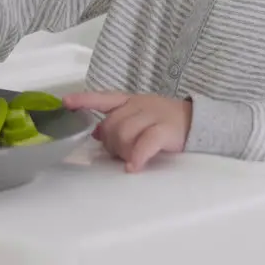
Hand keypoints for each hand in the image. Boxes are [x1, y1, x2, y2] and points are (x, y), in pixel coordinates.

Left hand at [62, 91, 191, 171]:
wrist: (199, 122)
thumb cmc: (166, 123)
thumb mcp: (141, 117)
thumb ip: (119, 122)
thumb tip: (96, 132)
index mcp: (130, 101)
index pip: (103, 98)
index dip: (84, 100)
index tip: (66, 103)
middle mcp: (139, 104)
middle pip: (111, 124)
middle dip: (111, 143)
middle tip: (122, 152)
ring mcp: (153, 115)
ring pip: (124, 133)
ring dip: (123, 151)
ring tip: (132, 159)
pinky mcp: (165, 129)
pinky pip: (145, 143)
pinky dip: (136, 156)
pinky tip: (133, 166)